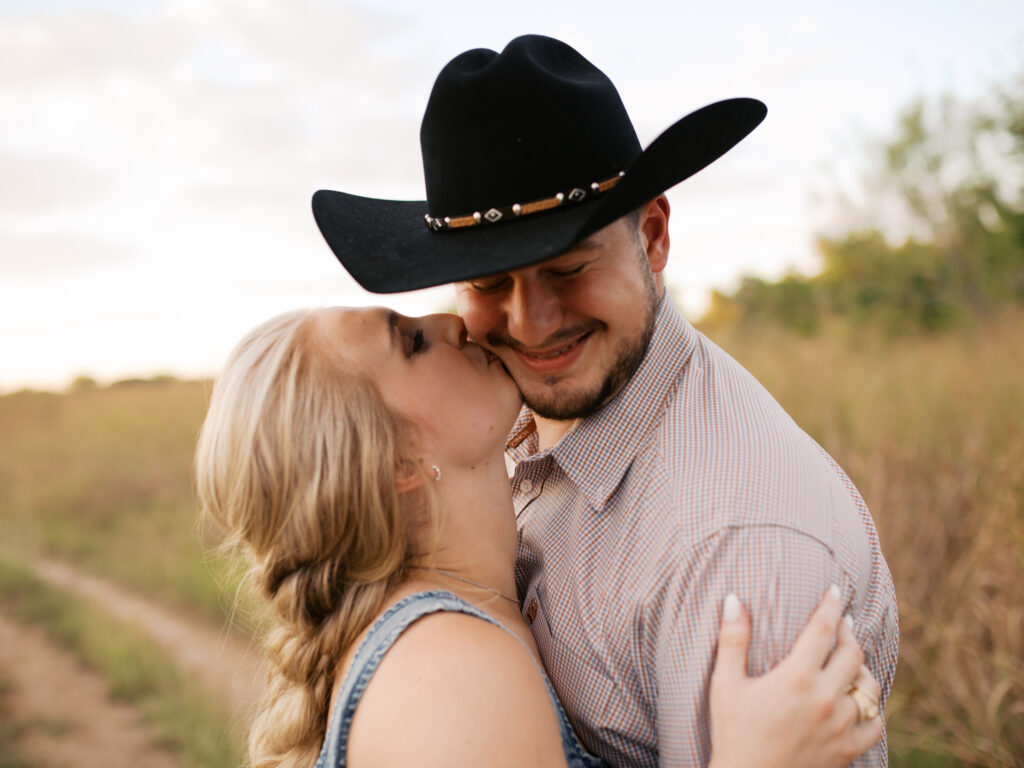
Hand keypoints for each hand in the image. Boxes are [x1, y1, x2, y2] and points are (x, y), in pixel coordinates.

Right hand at [707, 588, 882, 767]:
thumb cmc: (732, 733)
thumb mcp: (726, 684)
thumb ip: (732, 640)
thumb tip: (735, 599)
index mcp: (796, 678)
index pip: (822, 629)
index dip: (830, 605)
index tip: (834, 590)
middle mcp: (825, 699)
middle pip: (852, 653)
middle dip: (847, 633)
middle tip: (840, 623)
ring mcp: (840, 727)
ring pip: (868, 687)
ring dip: (862, 667)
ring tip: (853, 659)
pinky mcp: (847, 750)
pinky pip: (875, 724)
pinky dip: (872, 708)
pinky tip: (862, 700)